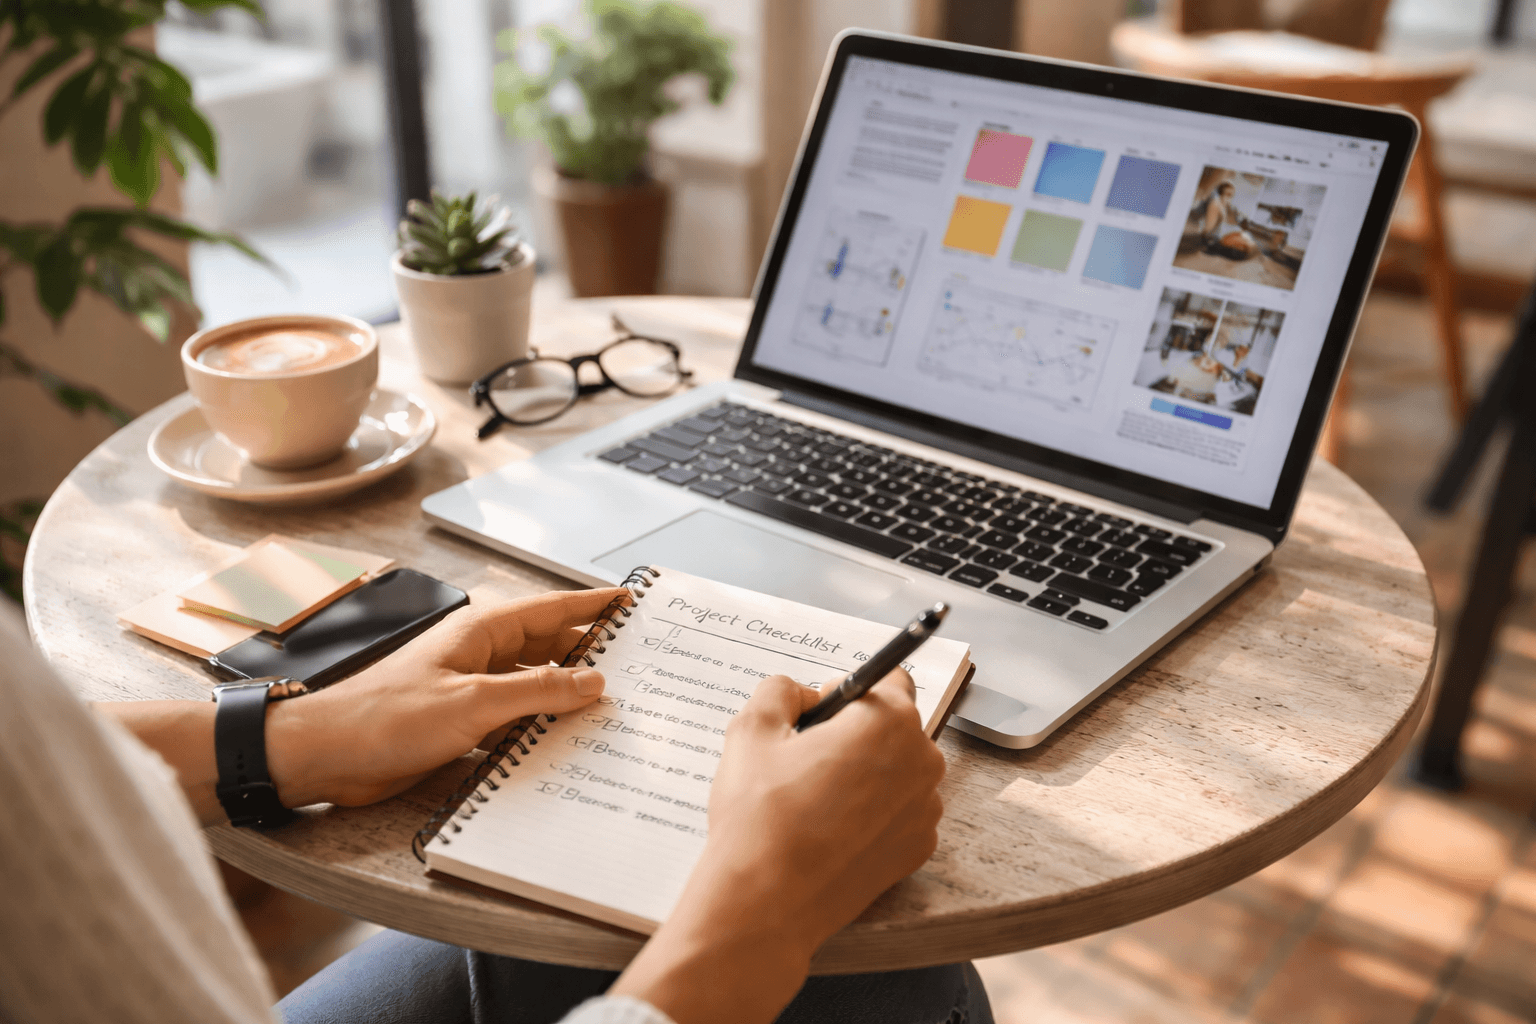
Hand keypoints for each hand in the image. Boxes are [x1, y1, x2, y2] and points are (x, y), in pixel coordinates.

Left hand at [265, 587, 621, 807]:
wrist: (325, 756)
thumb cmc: (383, 717)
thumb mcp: (471, 701)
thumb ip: (536, 689)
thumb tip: (592, 681)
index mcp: (483, 631)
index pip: (553, 608)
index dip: (594, 604)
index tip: (632, 600)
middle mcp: (481, 655)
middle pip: (550, 647)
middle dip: (592, 654)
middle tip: (640, 663)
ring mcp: (471, 689)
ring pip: (536, 686)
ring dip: (568, 698)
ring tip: (615, 709)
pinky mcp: (463, 724)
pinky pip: (516, 720)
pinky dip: (541, 728)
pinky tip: (567, 744)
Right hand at [611, 669, 945, 1023]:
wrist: (766, 902)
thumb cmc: (760, 817)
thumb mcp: (752, 729)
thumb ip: (780, 689)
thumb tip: (803, 693)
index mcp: (890, 721)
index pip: (888, 678)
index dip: (848, 691)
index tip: (819, 714)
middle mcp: (922, 761)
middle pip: (893, 726)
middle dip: (856, 733)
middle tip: (806, 760)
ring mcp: (925, 810)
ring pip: (897, 770)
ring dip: (865, 774)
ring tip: (813, 801)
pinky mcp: (917, 849)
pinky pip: (898, 812)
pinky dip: (872, 814)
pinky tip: (830, 831)